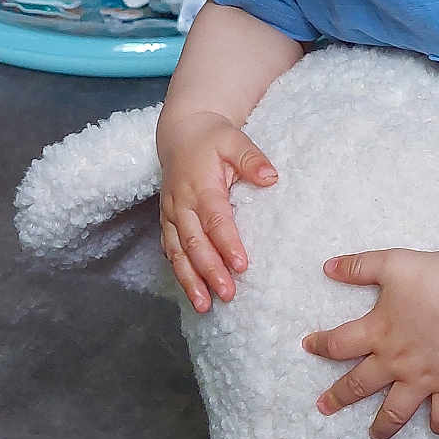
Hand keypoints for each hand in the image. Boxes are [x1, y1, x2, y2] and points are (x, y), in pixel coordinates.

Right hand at [158, 110, 277, 310]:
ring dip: (189, 280)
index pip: (215, 220)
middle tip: (227, 294)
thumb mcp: (234, 139)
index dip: (227, 244)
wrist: (180, 132)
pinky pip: (170, 249)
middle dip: (209, 271)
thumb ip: (252, 158)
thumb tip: (271, 177)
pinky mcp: (167, 221)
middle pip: (195, 243)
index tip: (241, 265)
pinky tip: (189, 290)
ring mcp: (171, 214)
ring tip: (203, 305)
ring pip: (177, 252)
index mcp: (200, 186)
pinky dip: (178, 271)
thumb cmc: (211, 137)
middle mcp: (181, 204)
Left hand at [303, 249, 438, 438]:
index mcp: (377, 332)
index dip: (320, 345)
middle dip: (338, 397)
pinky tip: (435, 429)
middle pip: (358, 385)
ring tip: (375, 435)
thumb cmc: (431, 277)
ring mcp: (423, 377)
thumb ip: (357, 267)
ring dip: (383, 425)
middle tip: (324, 407)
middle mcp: (395, 361)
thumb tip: (328, 267)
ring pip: (397, 410)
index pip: (338, 344)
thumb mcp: (389, 263)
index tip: (309, 346)